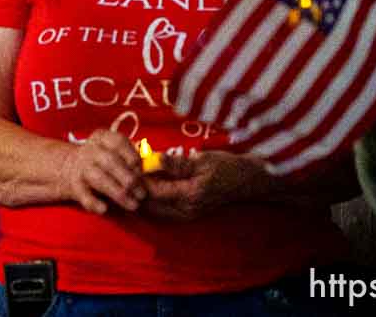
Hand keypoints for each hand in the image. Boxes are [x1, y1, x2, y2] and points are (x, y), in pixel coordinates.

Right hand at [57, 129, 145, 214]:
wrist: (71, 168)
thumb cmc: (105, 162)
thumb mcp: (117, 153)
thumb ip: (135, 160)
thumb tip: (160, 166)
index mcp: (102, 138)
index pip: (118, 142)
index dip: (131, 155)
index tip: (141, 170)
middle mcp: (90, 149)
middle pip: (109, 161)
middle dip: (128, 178)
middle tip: (143, 194)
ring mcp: (80, 167)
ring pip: (98, 178)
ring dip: (117, 192)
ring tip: (133, 205)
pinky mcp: (74, 185)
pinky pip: (83, 194)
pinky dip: (93, 202)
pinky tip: (104, 209)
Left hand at [142, 150, 266, 220]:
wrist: (245, 181)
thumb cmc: (225, 167)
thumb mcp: (201, 161)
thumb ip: (176, 163)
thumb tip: (155, 159)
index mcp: (189, 196)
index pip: (153, 192)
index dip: (138, 178)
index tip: (131, 162)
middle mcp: (185, 211)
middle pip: (149, 205)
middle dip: (137, 188)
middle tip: (130, 169)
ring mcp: (185, 215)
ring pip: (153, 209)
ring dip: (143, 194)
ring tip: (137, 175)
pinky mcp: (186, 213)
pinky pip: (161, 209)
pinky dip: (152, 197)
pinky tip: (150, 182)